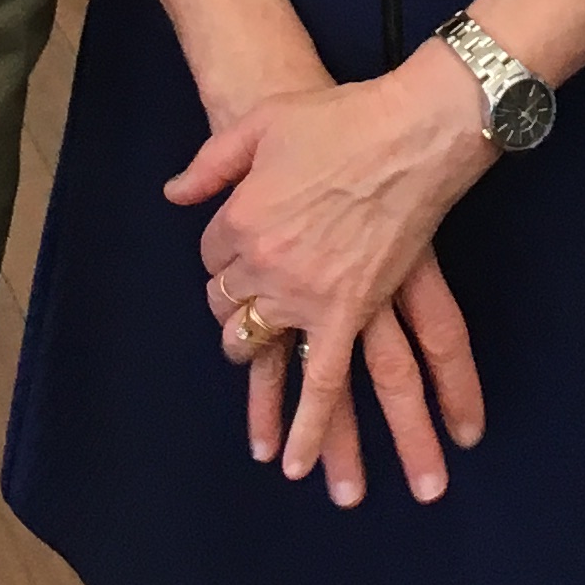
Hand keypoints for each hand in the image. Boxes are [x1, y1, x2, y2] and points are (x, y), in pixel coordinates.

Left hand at [167, 53, 491, 506]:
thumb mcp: (262, 126)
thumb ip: (212, 163)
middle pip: (229, 305)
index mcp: (239, 220)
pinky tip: (301, 465)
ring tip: (279, 443)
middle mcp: (265, 266)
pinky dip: (310, 427)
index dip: (224, 251)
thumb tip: (175, 194)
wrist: (409, 132)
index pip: (210, 254)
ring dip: (264, 388)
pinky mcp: (351, 312)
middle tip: (253, 311)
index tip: (243, 244)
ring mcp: (306, 295)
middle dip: (236, 312)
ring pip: (262, 349)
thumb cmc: (339, 120)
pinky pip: (322, 382)